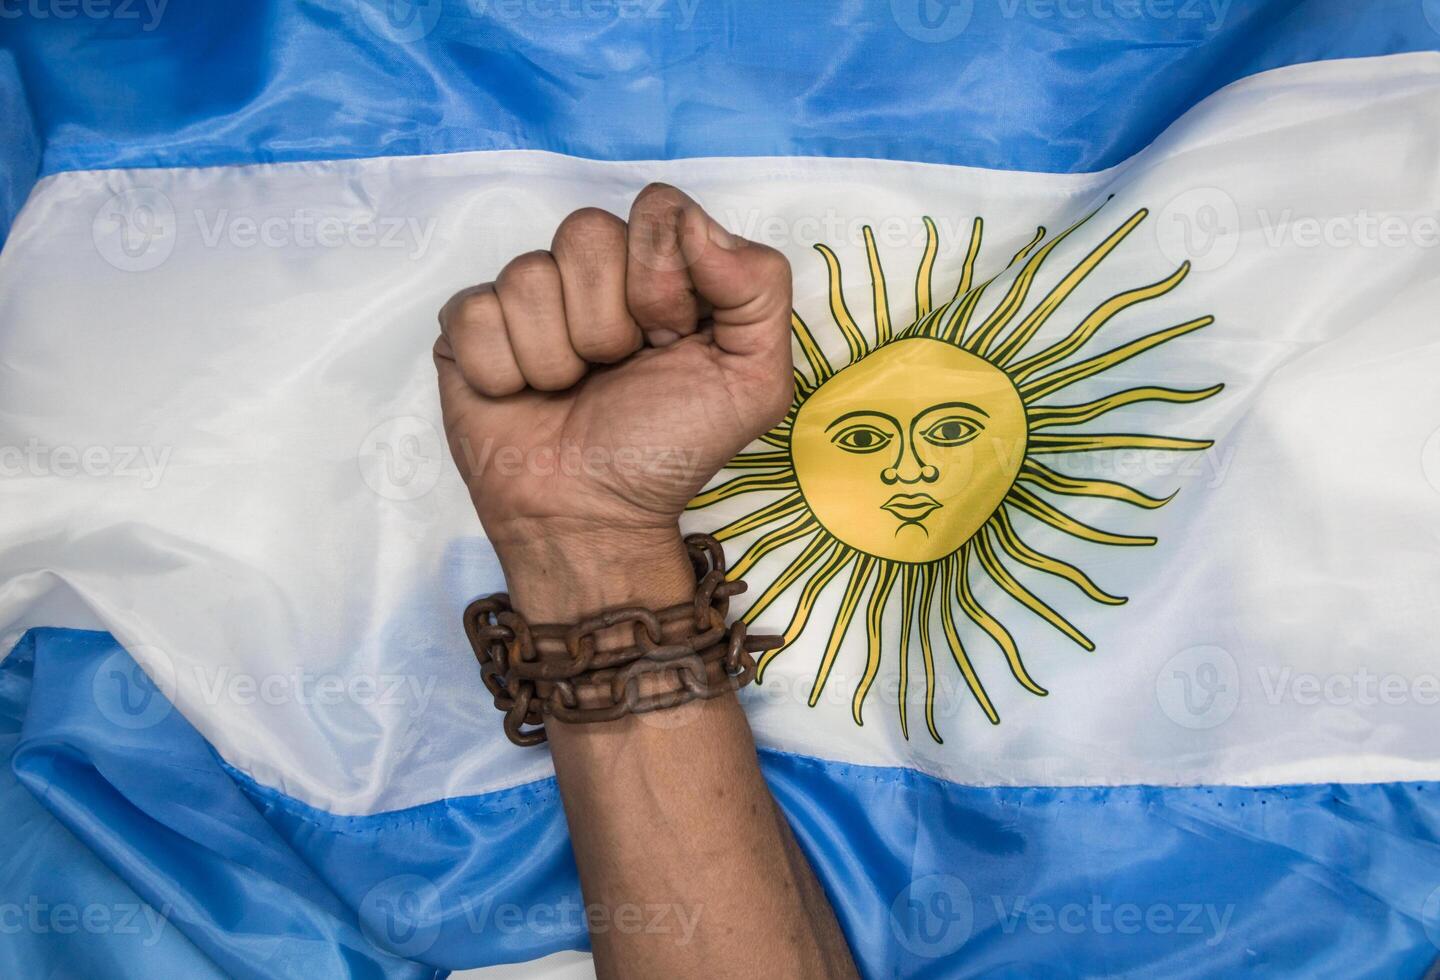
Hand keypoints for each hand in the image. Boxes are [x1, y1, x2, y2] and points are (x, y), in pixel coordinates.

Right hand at [434, 184, 793, 612]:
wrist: (590, 517)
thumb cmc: (665, 451)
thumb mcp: (753, 381)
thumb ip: (760, 287)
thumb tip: (693, 223)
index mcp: (664, 270)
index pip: (657, 209)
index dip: (661, 279)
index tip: (668, 342)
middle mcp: (595, 273)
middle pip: (587, 231)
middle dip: (608, 321)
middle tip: (616, 371)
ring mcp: (528, 296)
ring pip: (529, 274)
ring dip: (558, 356)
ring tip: (572, 390)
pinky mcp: (469, 328)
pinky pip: (474, 312)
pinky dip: (505, 371)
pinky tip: (523, 396)